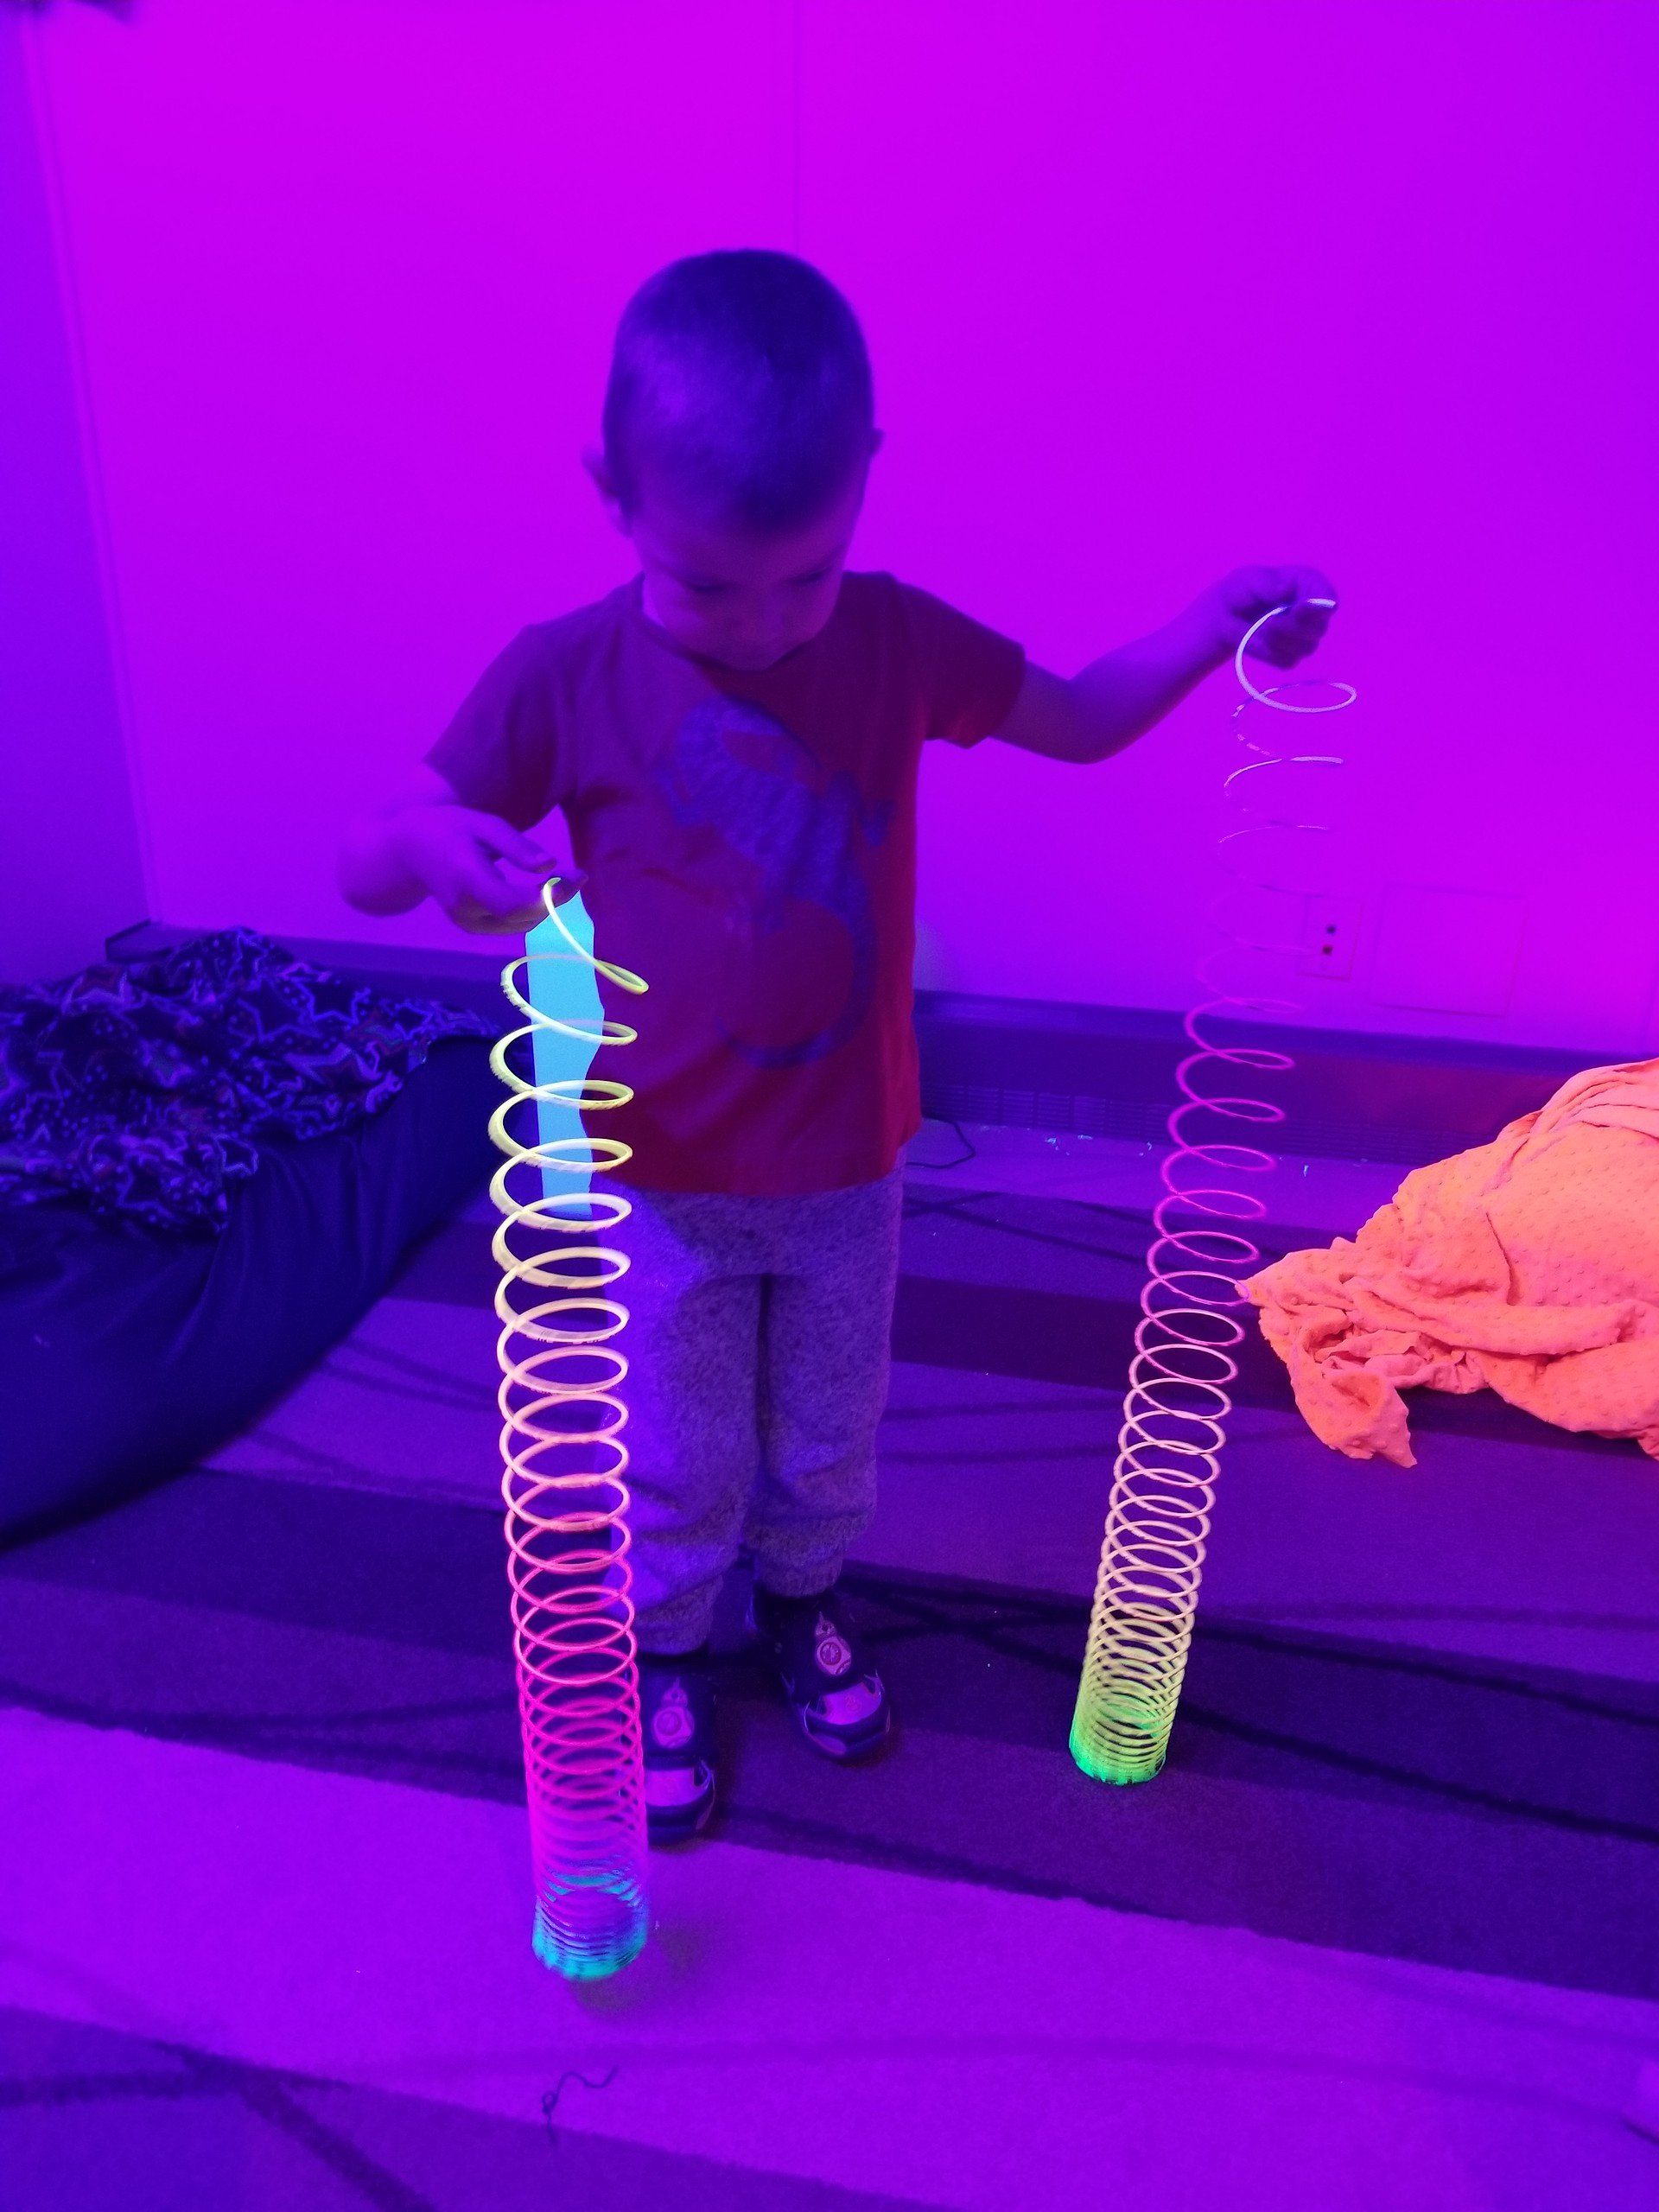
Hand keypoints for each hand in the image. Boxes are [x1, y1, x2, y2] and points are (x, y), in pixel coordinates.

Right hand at [384, 803, 581, 934]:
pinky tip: (541, 891)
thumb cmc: (449, 828)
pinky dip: (532, 911)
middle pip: (524, 916)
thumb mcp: (482, 824)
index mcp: (467, 878)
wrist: (407, 852)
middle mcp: (466, 908)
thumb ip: (516, 846)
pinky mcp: (472, 927)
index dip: (551, 895)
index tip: (578, 875)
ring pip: (521, 924)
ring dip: (547, 907)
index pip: (515, 902)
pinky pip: (512, 925)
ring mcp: (468, 922)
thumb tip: (549, 865)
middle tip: (576, 875)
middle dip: (556, 898)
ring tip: (562, 881)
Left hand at [1198, 565, 1337, 668]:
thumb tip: (1287, 590)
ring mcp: (1306, 635)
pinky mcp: (1293, 655)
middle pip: (1319, 628)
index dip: (1318, 607)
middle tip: (1268, 621)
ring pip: (1306, 647)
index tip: (1298, 610)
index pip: (1328, 598)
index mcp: (1309, 584)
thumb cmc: (1240, 590)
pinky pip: (1288, 661)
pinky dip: (1271, 654)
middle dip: (1292, 627)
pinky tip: (1260, 641)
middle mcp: (1314, 611)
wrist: (1224, 615)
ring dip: (1279, 641)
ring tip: (1260, 628)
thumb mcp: (1250, 580)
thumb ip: (1269, 585)